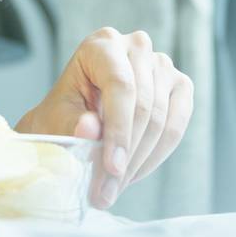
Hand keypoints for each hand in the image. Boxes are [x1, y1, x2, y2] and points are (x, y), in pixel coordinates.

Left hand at [15, 27, 193, 209]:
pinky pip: (177, 125)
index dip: (118, 130)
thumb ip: (72, 124)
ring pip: (161, 119)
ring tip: (114, 187)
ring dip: (139, 161)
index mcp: (102, 44)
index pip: (121, 86)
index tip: (112, 168)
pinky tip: (135, 172)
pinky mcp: (179, 85)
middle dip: (126, 155)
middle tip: (106, 193)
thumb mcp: (56, 119)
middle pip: (143, 105)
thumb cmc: (62, 114)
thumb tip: (89, 128)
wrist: (74, 116)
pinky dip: (157, 154)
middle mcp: (136, 46)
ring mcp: (162, 64)